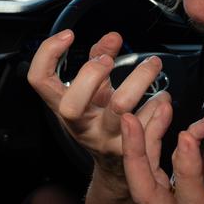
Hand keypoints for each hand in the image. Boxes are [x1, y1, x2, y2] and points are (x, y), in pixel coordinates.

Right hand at [27, 29, 170, 174]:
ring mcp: (106, 140)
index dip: (48, 54)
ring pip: (120, 108)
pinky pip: (150, 124)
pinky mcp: (133, 151)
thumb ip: (100, 59)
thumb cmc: (102, 120)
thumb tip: (113, 37)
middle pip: (71, 105)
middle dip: (91, 74)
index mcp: (65, 108)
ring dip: (140, 79)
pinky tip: (163, 98)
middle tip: (109, 59)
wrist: (116, 168)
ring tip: (153, 64)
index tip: (69, 35)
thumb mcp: (95, 90)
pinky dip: (160, 106)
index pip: (40, 81)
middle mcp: (82, 126)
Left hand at [121, 109, 203, 203]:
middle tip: (131, 119)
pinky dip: (147, 158)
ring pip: (141, 186)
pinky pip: (149, 185)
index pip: (190, 195)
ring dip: (140, 148)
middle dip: (135, 155)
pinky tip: (157, 132)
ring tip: (151, 111)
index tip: (189, 136)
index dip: (187, 167)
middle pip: (145, 192)